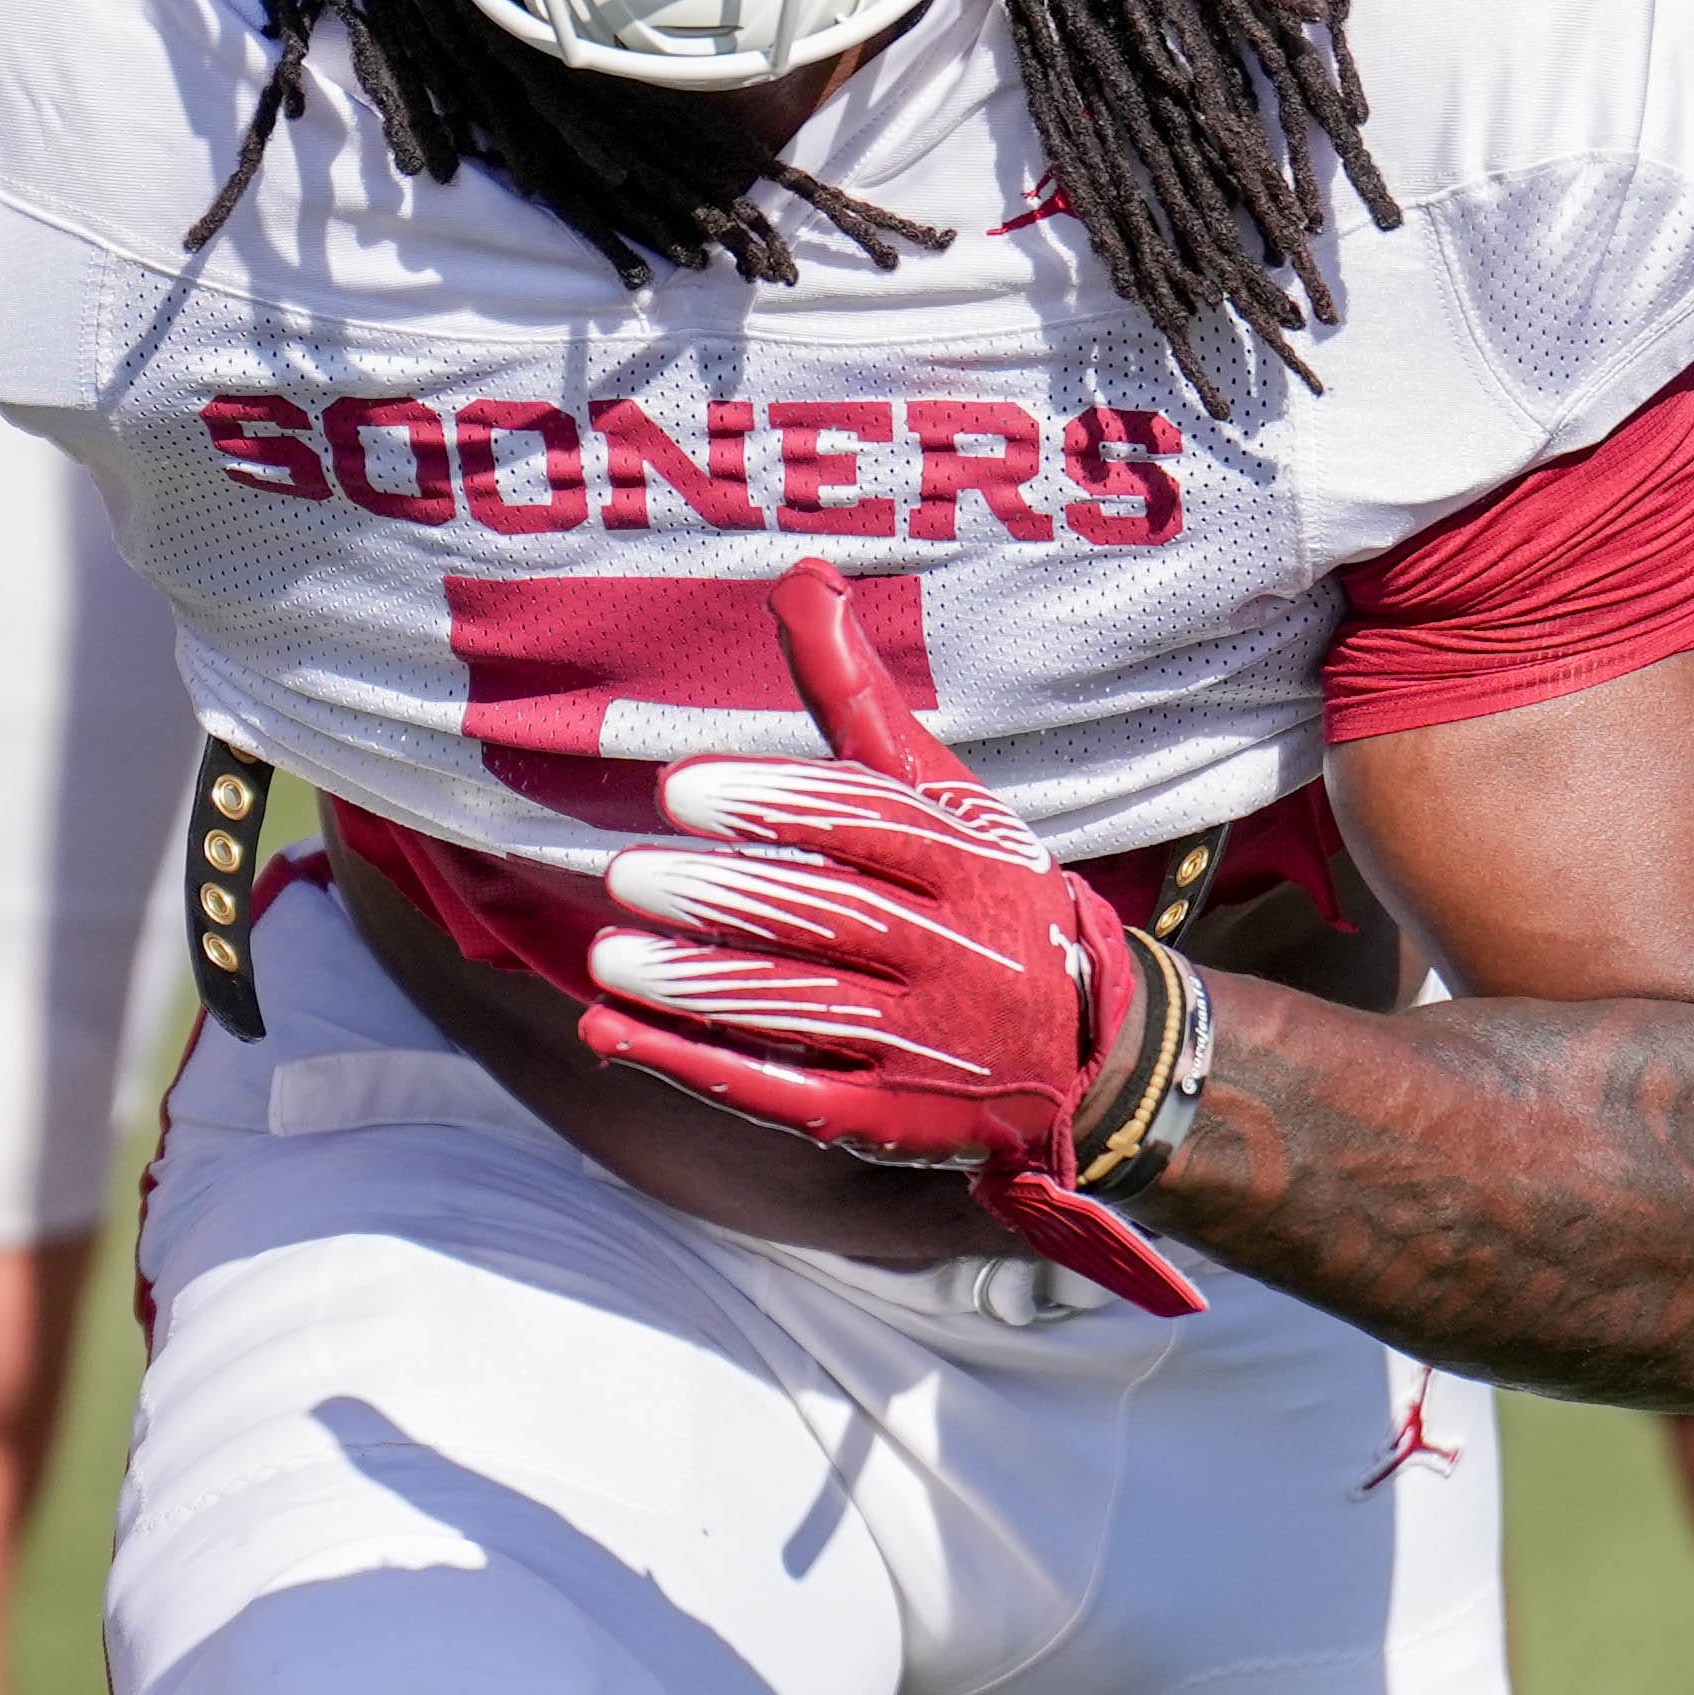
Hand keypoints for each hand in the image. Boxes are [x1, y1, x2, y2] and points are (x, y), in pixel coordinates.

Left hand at [578, 566, 1201, 1316]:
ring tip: (609, 956)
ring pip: (803, 1010)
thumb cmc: (981, 889)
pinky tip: (612, 1032)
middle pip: (831, 921)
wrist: (1085, 1046)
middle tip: (627, 872)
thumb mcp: (940, 791)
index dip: (776, 806)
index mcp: (968, 860)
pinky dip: (694, 1064)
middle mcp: (952, 951)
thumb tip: (799, 576)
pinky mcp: (885, 1118)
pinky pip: (783, 1092)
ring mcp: (921, 1044)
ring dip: (698, 988)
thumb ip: (855, 697)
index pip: (867, 825)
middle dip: (726, 899)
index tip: (681, 789)